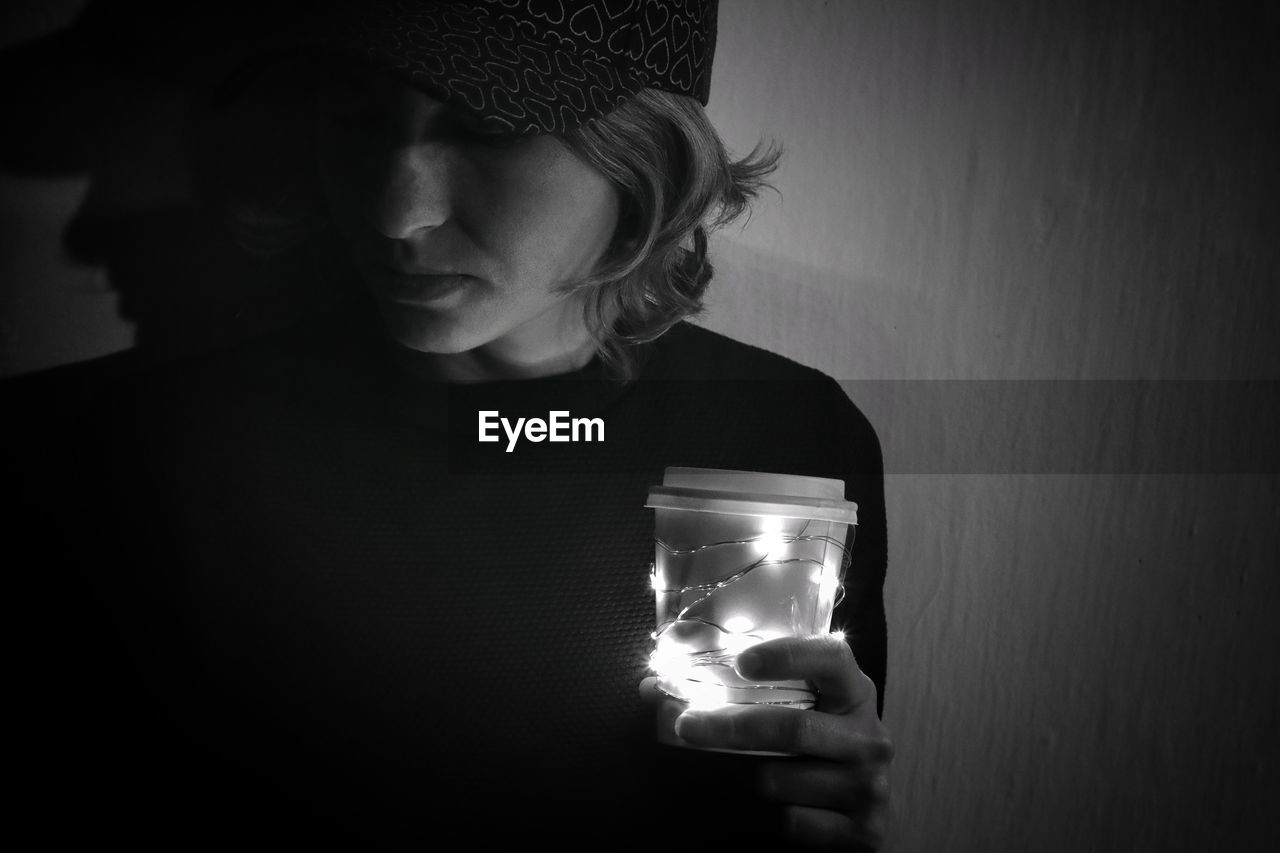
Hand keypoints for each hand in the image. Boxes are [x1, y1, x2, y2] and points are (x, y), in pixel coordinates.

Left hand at [640, 633, 892, 849]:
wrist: (856, 808)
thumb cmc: (812, 746)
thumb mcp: (794, 709)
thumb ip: (736, 692)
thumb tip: (651, 689)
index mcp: (854, 691)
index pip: (829, 659)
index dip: (786, 656)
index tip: (741, 662)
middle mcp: (870, 735)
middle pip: (792, 728)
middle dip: (729, 727)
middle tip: (686, 725)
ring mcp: (871, 785)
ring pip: (778, 781)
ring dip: (743, 780)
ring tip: (741, 775)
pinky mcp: (864, 831)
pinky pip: (788, 822)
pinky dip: (763, 818)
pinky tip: (767, 808)